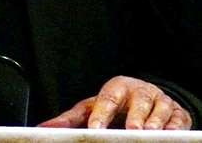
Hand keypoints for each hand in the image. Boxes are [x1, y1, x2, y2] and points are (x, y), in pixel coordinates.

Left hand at [38, 76, 191, 129]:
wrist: (146, 97)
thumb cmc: (116, 104)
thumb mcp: (93, 107)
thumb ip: (71, 119)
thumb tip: (44, 127)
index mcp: (117, 88)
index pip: (108, 98)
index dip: (102, 113)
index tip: (96, 128)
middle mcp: (139, 91)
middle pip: (138, 99)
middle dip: (135, 114)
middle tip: (131, 128)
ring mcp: (160, 101)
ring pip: (160, 109)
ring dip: (155, 121)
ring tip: (149, 132)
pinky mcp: (177, 113)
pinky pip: (178, 120)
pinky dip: (174, 127)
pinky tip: (168, 134)